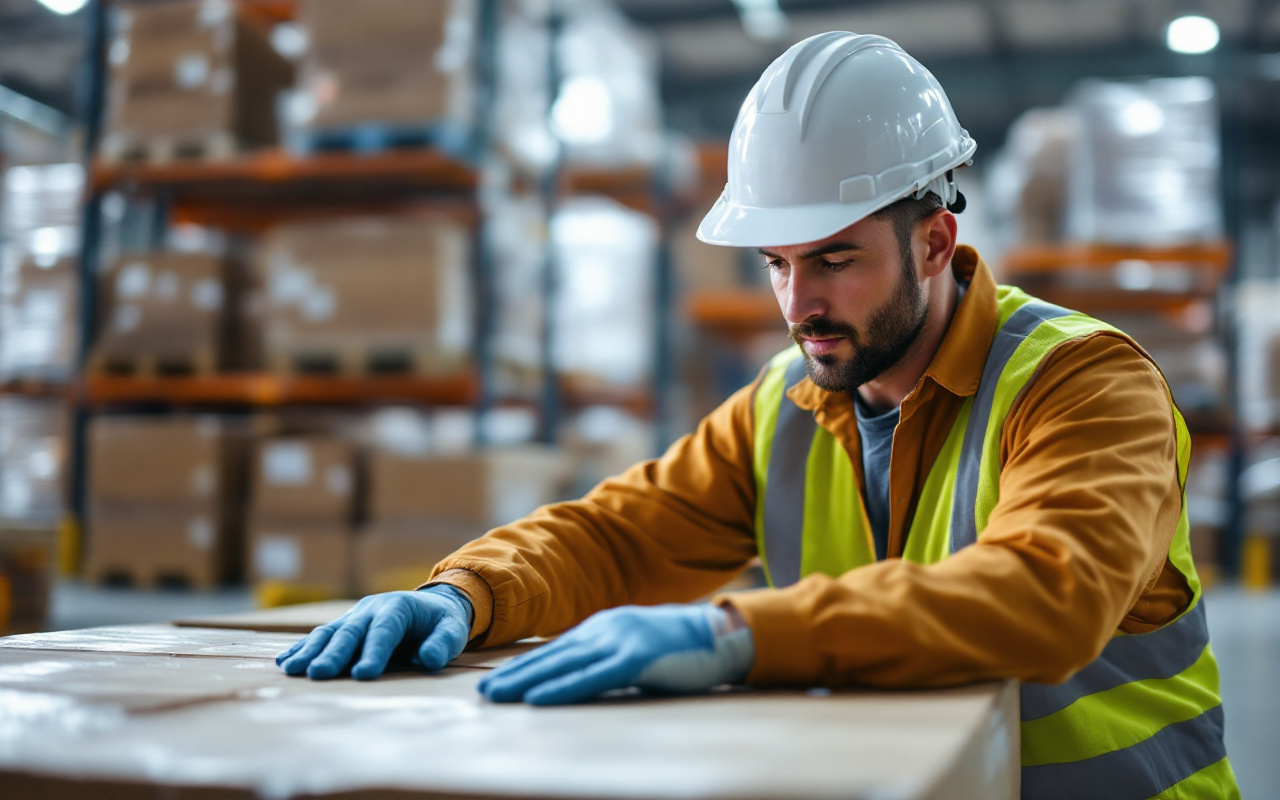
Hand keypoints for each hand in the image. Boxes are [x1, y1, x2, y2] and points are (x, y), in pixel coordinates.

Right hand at [276, 585, 472, 680]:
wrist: (431, 606)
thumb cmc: (441, 624)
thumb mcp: (453, 631)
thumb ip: (442, 644)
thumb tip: (430, 659)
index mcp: (399, 607)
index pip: (385, 630)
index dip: (374, 651)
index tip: (364, 674)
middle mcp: (372, 608)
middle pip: (351, 631)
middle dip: (335, 653)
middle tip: (319, 674)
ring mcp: (355, 616)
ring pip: (330, 632)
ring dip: (311, 651)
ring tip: (293, 670)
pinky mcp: (344, 625)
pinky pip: (322, 636)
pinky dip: (303, 648)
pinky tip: (286, 662)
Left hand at [476, 604, 753, 705]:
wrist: (722, 634)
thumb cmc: (682, 647)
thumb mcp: (637, 646)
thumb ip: (609, 656)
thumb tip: (579, 674)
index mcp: (605, 626)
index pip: (556, 649)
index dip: (525, 665)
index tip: (497, 681)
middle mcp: (605, 629)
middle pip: (551, 655)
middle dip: (515, 675)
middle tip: (484, 694)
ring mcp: (620, 641)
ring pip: (563, 664)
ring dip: (527, 682)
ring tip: (498, 697)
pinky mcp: (636, 659)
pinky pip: (591, 677)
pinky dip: (561, 687)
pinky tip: (538, 698)